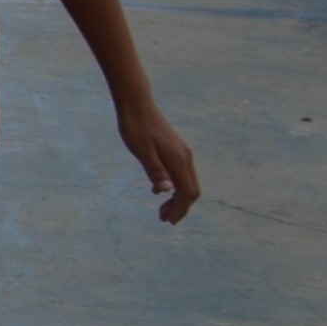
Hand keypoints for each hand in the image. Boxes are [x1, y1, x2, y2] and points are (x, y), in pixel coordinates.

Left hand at [117, 99, 200, 223]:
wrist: (136, 104)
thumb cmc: (135, 127)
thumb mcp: (141, 151)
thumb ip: (154, 171)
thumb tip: (167, 192)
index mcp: (178, 160)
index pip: (188, 192)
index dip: (181, 208)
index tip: (169, 221)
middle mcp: (185, 157)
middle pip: (191, 189)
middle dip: (180, 207)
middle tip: (164, 219)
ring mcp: (182, 152)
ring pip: (186, 181)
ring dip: (177, 197)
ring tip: (162, 210)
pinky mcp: (175, 149)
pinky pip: (180, 173)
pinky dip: (173, 186)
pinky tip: (159, 190)